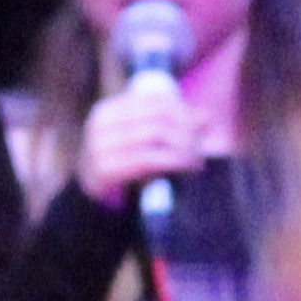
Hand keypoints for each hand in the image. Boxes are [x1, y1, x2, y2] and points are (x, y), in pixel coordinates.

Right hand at [76, 71, 207, 209]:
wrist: (94, 198)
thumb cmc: (123, 166)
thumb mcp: (144, 143)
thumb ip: (170, 128)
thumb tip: (207, 118)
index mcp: (109, 110)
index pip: (155, 102)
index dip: (183, 112)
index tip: (201, 127)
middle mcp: (102, 124)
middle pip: (157, 119)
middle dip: (186, 132)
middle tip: (201, 148)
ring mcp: (100, 145)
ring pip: (154, 137)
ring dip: (182, 149)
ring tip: (196, 161)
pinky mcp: (105, 169)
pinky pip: (147, 159)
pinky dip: (172, 162)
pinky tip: (185, 169)